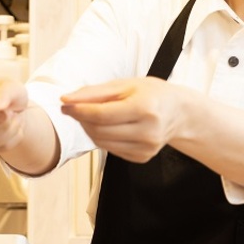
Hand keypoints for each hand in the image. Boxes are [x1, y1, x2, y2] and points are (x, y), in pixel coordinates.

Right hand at [0, 72, 30, 154]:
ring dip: (9, 131)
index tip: (4, 112)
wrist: (8, 101)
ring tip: (12, 116)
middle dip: (2, 125)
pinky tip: (11, 126)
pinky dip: (11, 140)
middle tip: (12, 111)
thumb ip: (3, 94)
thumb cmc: (5, 89)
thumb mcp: (10, 85)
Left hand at [59, 77, 192, 162]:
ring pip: (102, 143)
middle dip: (81, 119)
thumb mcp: (125, 85)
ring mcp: (147, 148)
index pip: (101, 115)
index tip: (64, 104)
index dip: (79, 110)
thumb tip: (66, 100)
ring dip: (89, 129)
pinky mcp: (143, 158)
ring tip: (91, 115)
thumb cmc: (151, 94)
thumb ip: (94, 92)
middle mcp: (148, 132)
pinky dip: (102, 138)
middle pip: (99, 130)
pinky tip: (108, 126)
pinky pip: (111, 150)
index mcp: (145, 109)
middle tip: (76, 107)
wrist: (178, 112)